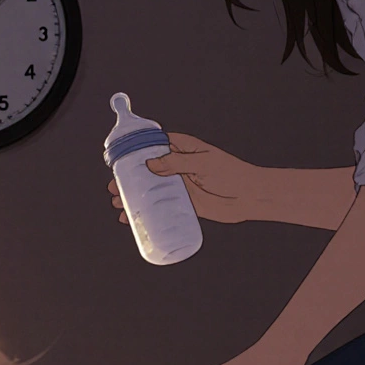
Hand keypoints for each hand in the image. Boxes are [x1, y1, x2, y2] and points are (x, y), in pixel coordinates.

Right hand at [109, 133, 264, 224]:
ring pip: (150, 190)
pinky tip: (133, 219)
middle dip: (128, 178)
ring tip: (119, 204)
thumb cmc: (232, 174)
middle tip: (115, 187)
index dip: (136, 150)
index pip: (154, 145)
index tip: (121, 159)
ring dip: (133, 197)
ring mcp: (178, 185)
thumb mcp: (203, 162)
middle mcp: (177, 166)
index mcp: (182, 149)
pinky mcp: (182, 203)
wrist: (250, 197)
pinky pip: (159, 207)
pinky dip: (146, 213)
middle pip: (146, 170)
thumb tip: (150, 163)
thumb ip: (176, 162)